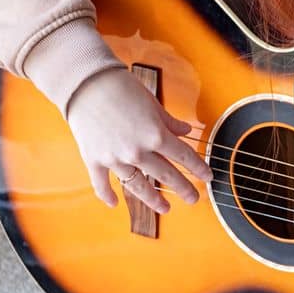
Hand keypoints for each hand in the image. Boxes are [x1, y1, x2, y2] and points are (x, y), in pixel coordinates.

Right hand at [65, 67, 214, 214]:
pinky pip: (102, 184)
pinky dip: (107, 195)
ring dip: (153, 199)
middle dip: (183, 189)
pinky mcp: (95, 160)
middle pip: (166, 175)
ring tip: (165, 208)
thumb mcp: (153, 103)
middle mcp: (138, 152)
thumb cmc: (122, 88)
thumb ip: (170, 122)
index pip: (184, 157)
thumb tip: (186, 131)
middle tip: (193, 199)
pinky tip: (115, 204)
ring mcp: (115, 159)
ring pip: (138, 186)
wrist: (86, 84)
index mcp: (156, 135)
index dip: (198, 168)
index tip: (207, 176)